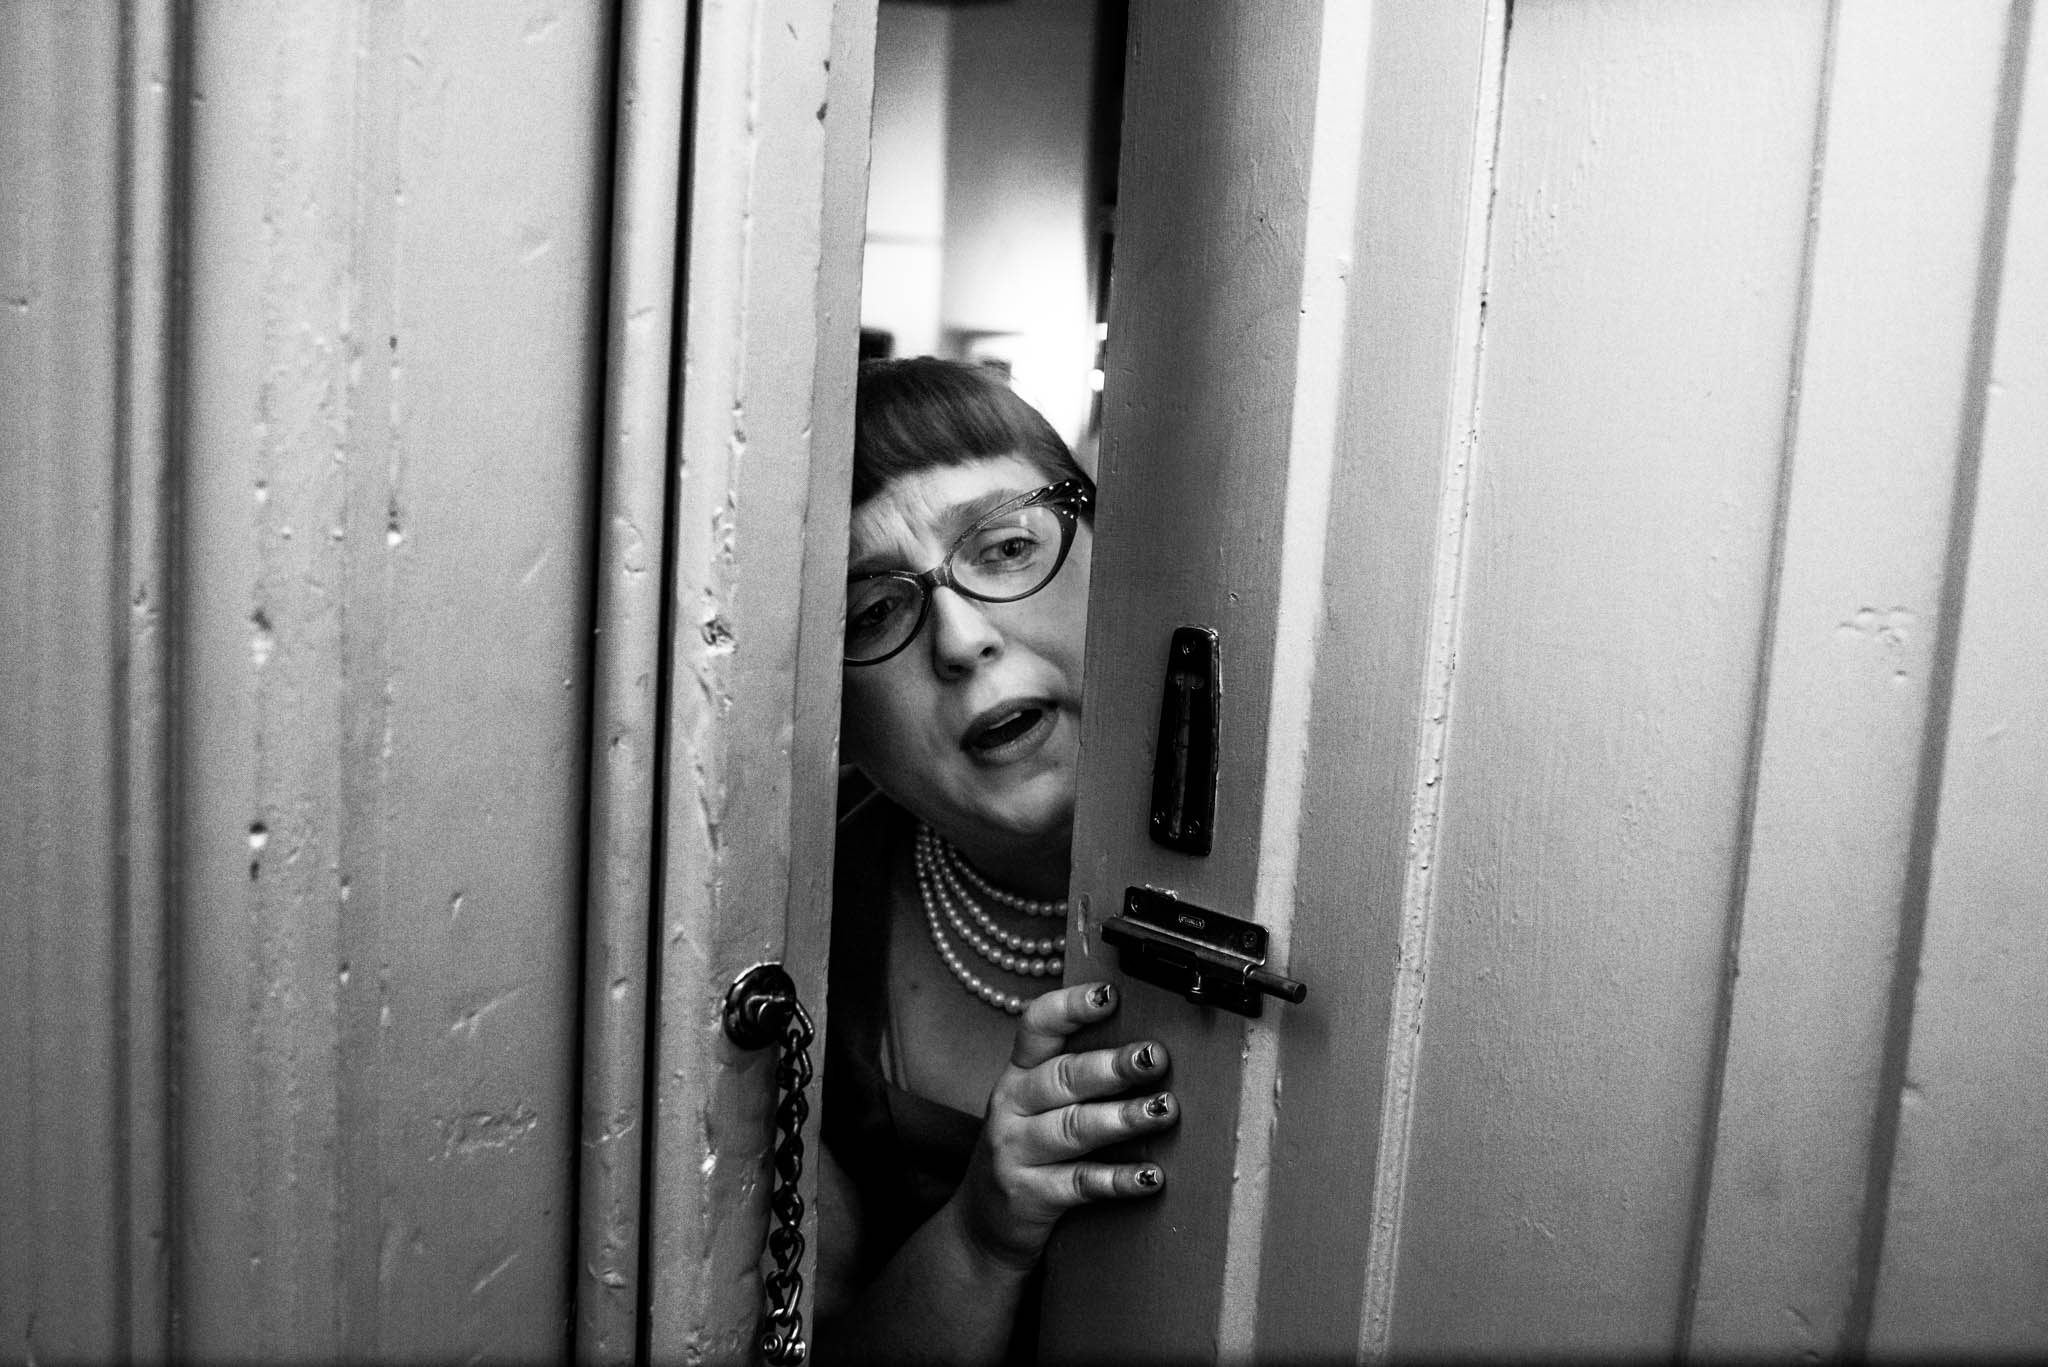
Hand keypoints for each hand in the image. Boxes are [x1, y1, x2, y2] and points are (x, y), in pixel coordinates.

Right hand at [955, 981, 1176, 1269]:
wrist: (981, 1226)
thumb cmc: (1027, 1152)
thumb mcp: (1036, 1107)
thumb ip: (1077, 1076)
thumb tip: (1146, 1049)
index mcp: (1018, 1074)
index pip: (1038, 1027)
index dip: (1072, 1007)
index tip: (1110, 995)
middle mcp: (1012, 1106)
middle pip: (1062, 1078)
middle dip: (1112, 1066)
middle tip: (1154, 1058)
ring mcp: (1016, 1151)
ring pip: (1073, 1128)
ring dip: (1122, 1118)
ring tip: (1163, 1110)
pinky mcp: (1029, 1196)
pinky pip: (1080, 1184)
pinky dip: (1118, 1179)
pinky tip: (1151, 1176)